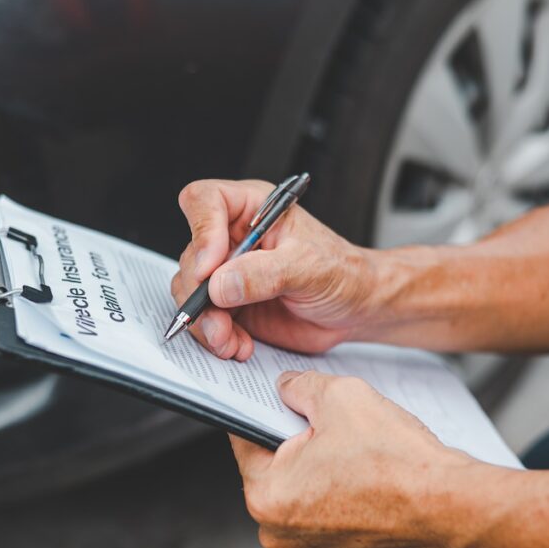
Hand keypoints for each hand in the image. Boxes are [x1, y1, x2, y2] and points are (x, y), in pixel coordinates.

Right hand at [170, 179, 374, 359]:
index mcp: (252, 209)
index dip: (201, 232)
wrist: (356, 308)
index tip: (211, 268)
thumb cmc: (343, 273)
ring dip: (206, 323)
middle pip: (192, 256)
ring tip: (230, 340)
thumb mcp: (309, 267)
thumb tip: (220, 284)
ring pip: (192, 293)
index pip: (205, 201)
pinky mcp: (230, 305)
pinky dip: (216, 338)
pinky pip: (205, 320)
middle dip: (200, 294)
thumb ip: (264, 273)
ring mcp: (229, 273)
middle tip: (218, 318)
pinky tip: (238, 345)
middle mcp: (234, 238)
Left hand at [230, 370, 483, 547]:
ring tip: (353, 452)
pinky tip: (364, 478)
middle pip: (273, 468)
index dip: (263, 411)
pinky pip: (324, 516)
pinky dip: (337, 496)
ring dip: (318, 471)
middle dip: (294, 444)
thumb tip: (285, 388)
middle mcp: (279, 533)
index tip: (276, 399)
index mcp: (266, 496)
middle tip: (328, 425)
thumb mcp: (338, 396)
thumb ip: (299, 387)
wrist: (452, 508)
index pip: (244, 438)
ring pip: (300, 493)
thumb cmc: (396, 460)